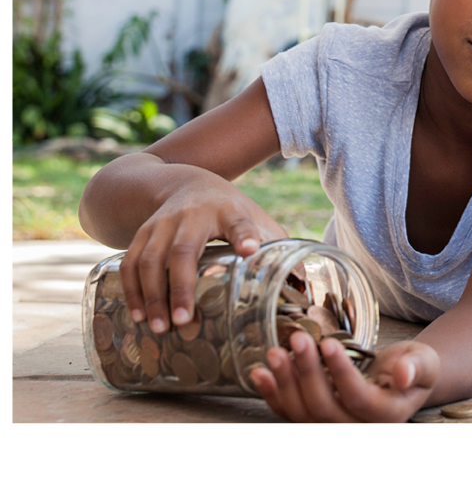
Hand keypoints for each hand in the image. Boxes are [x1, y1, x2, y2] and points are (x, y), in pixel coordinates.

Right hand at [119, 181, 287, 334]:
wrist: (186, 182)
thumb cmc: (229, 210)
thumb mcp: (255, 218)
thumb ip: (276, 244)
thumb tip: (303, 282)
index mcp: (229, 211)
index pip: (240, 222)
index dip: (245, 234)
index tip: (249, 248)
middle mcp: (193, 214)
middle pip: (184, 249)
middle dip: (180, 286)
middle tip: (183, 321)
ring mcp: (165, 222)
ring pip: (150, 258)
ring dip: (152, 295)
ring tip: (160, 327)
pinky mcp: (143, 230)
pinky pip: (131, 260)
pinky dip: (132, 288)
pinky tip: (138, 314)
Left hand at [251, 333, 439, 423]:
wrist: (400, 379)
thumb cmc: (413, 367)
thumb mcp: (424, 361)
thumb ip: (416, 367)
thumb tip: (402, 375)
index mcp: (387, 416)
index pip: (359, 399)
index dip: (341, 373)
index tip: (329, 342)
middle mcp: (358, 429)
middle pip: (325, 409)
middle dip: (308, 373)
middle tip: (299, 338)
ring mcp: (334, 427)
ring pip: (303, 414)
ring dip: (286, 383)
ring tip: (276, 352)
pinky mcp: (316, 419)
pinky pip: (290, 414)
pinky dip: (273, 394)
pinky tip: (259, 373)